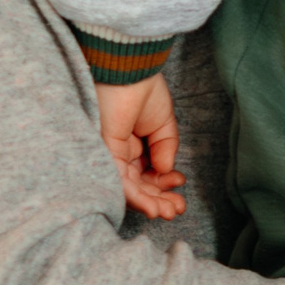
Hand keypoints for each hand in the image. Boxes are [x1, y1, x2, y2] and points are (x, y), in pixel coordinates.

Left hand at [96, 73, 184, 219]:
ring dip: (150, 203)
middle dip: (159, 198)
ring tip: (169, 213)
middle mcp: (118, 152)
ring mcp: (110, 155)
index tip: (180, 184)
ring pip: (129, 189)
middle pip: (138, 184)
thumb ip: (165, 147)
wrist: (129, 70)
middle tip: (177, 208)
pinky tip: (154, 207)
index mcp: (131, 143)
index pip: (146, 172)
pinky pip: (120, 183)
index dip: (164, 182)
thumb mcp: (162, 122)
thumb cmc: (143, 88)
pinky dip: (138, 197)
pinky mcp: (105, 155)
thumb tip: (166, 171)